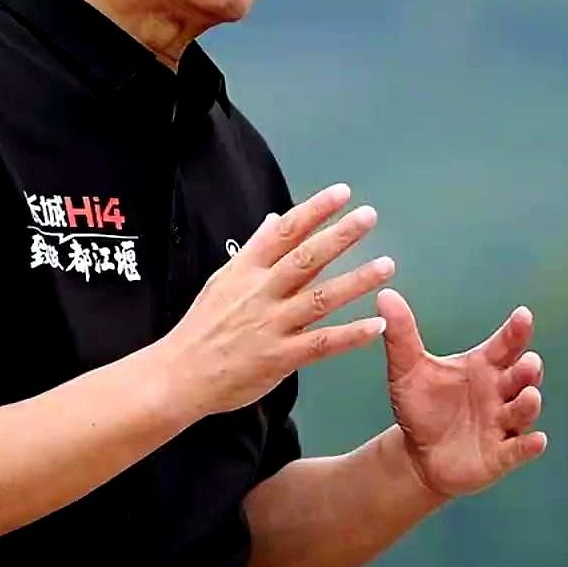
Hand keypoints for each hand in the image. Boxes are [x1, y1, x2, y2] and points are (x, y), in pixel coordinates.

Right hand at [163, 183, 393, 416]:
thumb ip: (254, 249)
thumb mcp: (223, 278)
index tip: (341, 193)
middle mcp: (262, 292)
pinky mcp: (281, 357)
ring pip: (321, 298)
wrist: (181, 374)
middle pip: (306, 258)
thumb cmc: (202, 326)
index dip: (314, 210)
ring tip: (386, 265)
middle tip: (368, 217)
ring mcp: (272, 324)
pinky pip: (322, 343)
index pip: (285, 232)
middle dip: (339, 235)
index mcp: (247, 270)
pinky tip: (377, 325)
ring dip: (356, 281)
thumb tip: (275, 219)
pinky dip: (351, 335)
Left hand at [376, 288, 547, 501]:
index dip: (516, 331)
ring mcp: (502, 423)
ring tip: (529, 395)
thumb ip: (401, 334)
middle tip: (529, 361)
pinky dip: (528, 445)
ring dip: (528, 403)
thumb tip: (385, 295)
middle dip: (528, 370)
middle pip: (520, 377)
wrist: (417, 455)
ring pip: (522, 410)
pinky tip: (536, 440)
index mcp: (482, 366)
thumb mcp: (407, 369)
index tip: (523, 315)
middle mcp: (498, 392)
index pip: (505, 345)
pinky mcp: (500, 454)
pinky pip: (518, 449)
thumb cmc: (420, 406)